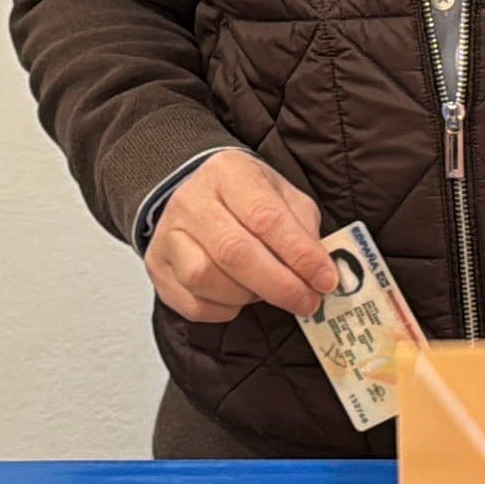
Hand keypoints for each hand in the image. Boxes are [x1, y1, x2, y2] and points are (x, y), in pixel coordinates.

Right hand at [144, 150, 337, 322]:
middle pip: (234, 252)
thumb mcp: (282, 196)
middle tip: (308, 301)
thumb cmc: (246, 197)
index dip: (299, 254)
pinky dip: (224, 310)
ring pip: (206, 279)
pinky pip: (192, 304)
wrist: (195, 193)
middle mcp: (192, 201)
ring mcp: (168, 235)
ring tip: (268, 291)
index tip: (326, 279)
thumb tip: (321, 273)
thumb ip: (303, 229)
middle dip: (279, 285)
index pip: (265, 217)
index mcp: (229, 173)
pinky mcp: (158, 267)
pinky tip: (239, 297)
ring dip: (248, 295)